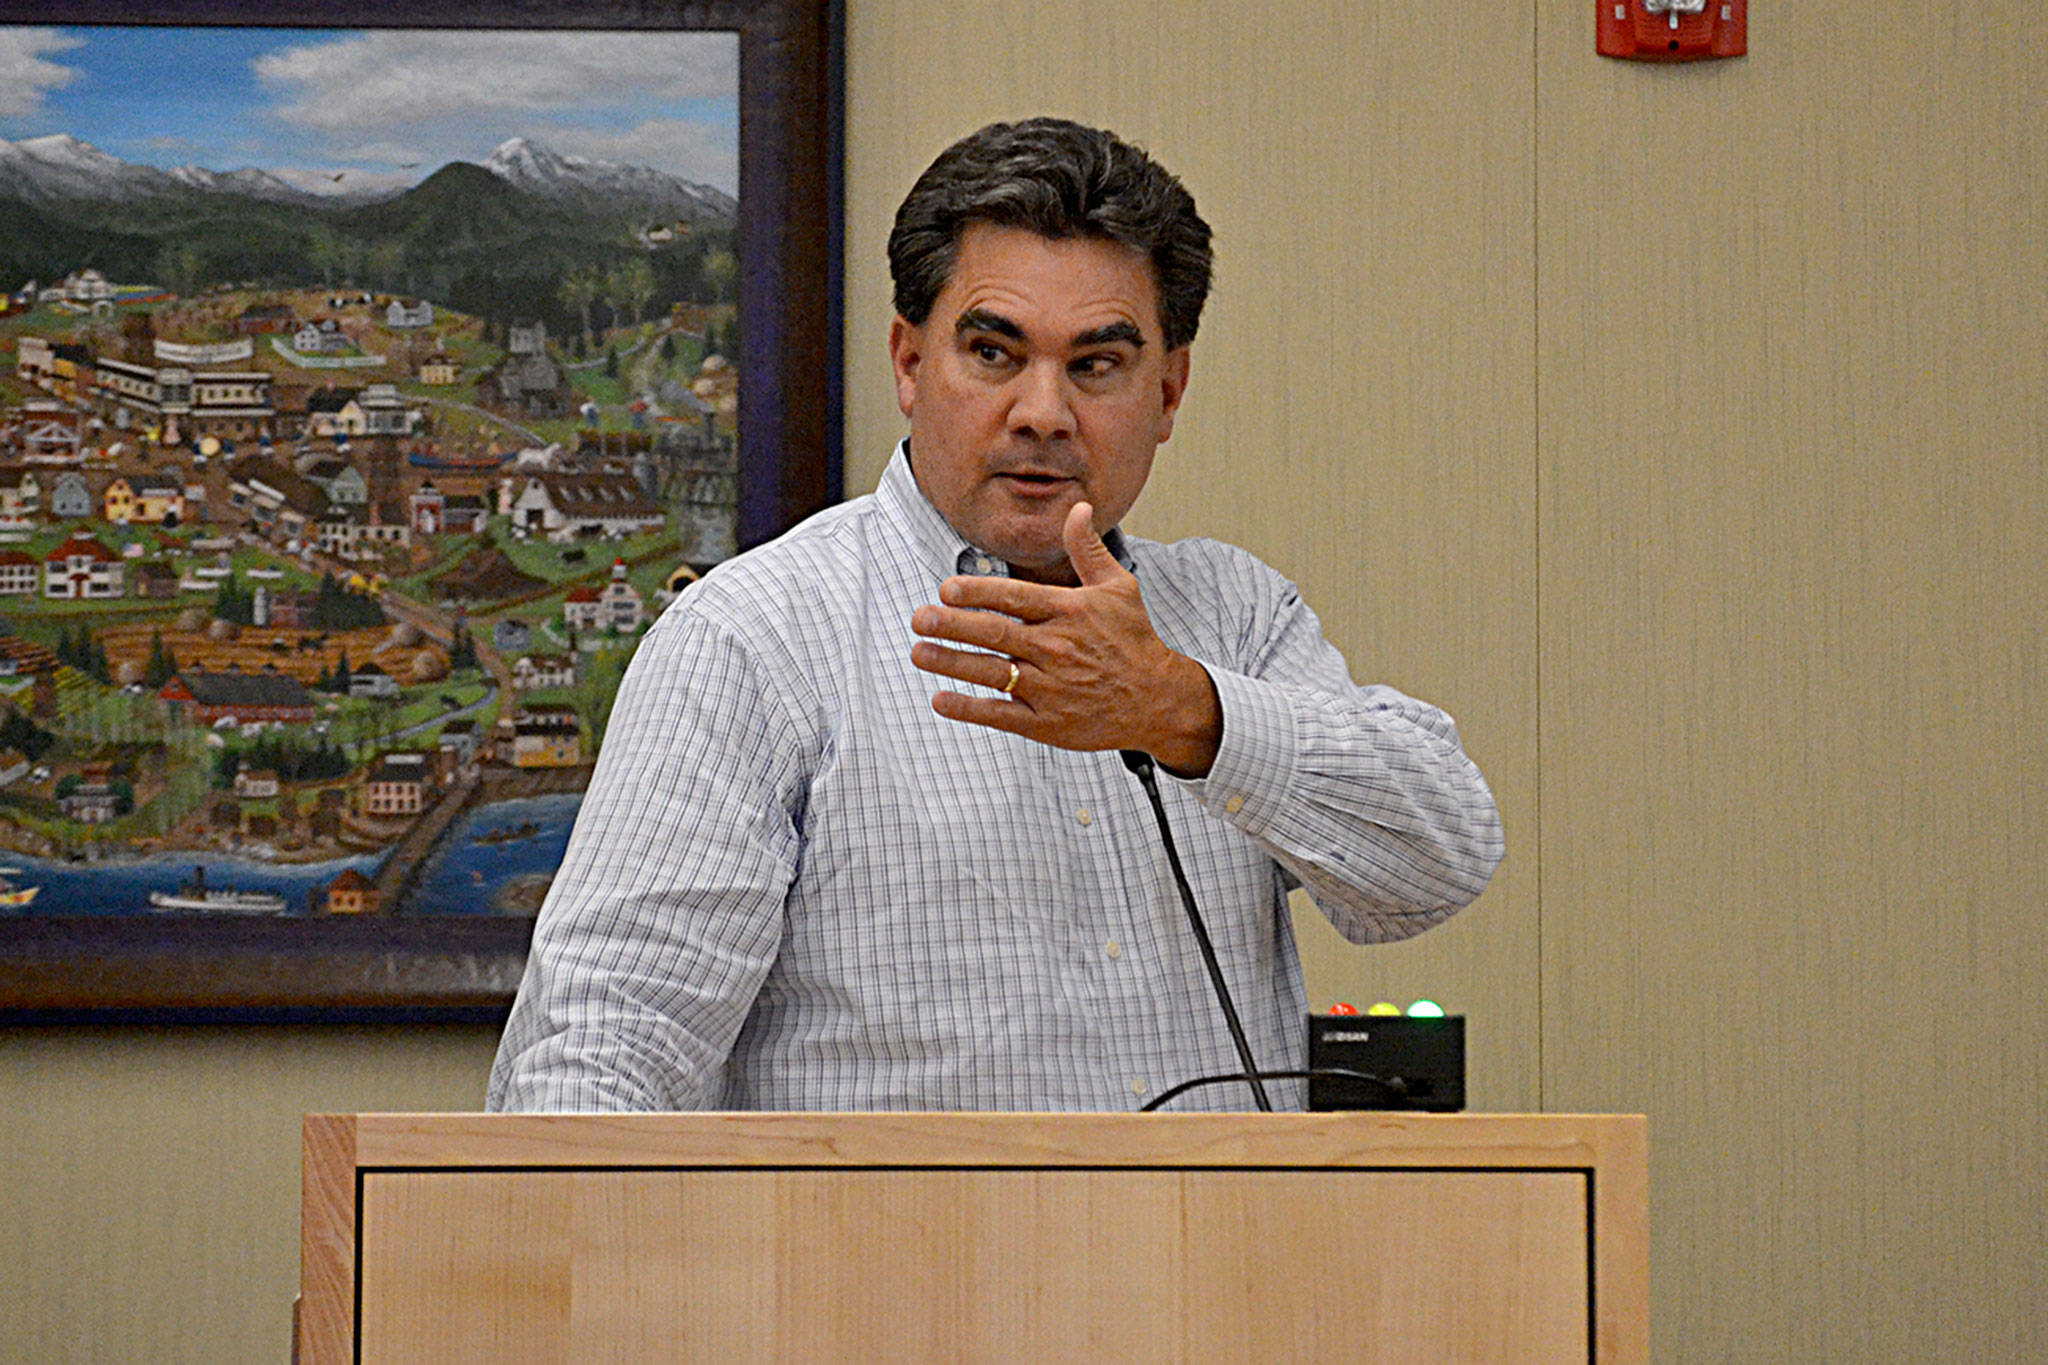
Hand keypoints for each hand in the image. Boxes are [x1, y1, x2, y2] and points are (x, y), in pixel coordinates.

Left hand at [910, 502, 1223, 775]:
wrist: (1159, 700)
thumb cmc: (1134, 640)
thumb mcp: (1118, 587)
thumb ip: (1088, 549)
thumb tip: (1079, 508)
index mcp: (1069, 612)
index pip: (1015, 598)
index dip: (978, 592)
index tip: (946, 589)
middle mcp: (1056, 649)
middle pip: (996, 633)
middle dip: (953, 625)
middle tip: (920, 618)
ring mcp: (1050, 688)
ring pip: (992, 673)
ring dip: (952, 663)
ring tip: (919, 652)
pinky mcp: (1047, 723)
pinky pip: (1001, 715)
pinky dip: (970, 708)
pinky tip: (942, 699)